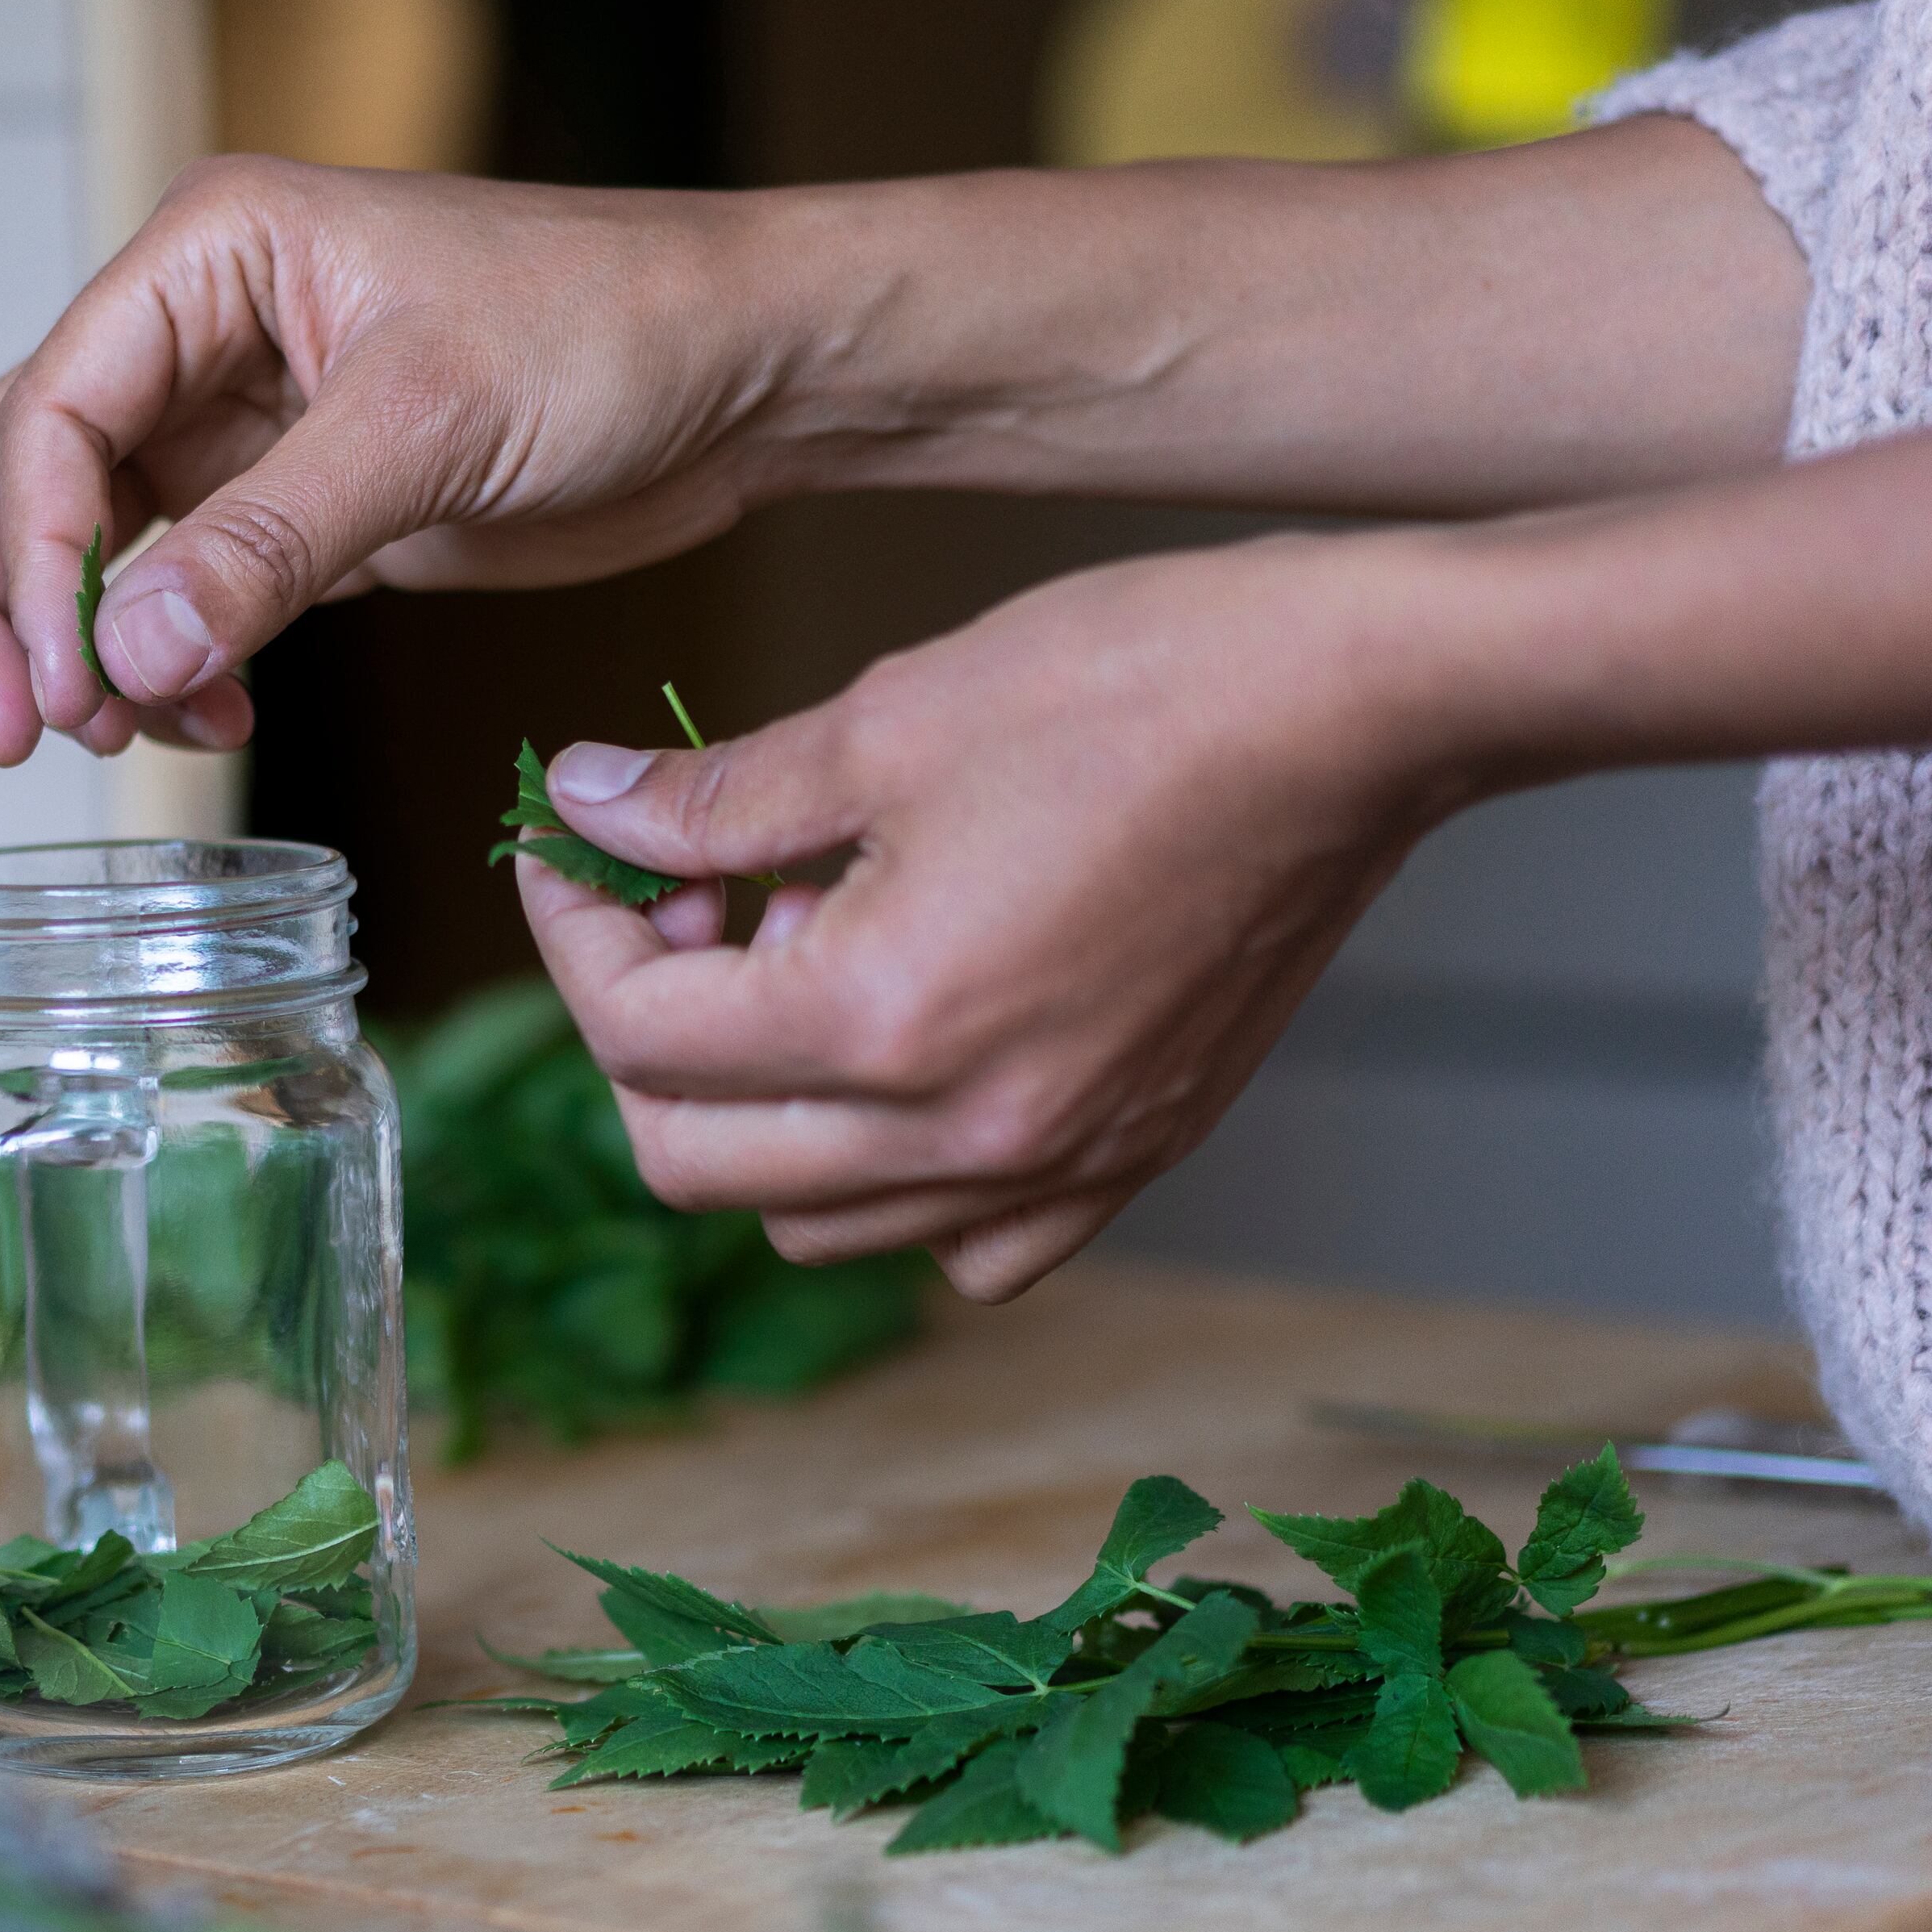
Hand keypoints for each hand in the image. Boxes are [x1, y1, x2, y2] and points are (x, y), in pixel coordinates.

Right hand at [0, 160, 800, 762]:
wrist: (743, 371)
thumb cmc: (612, 327)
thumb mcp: (434, 425)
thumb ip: (270, 541)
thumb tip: (132, 650)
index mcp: (208, 251)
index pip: (46, 409)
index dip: (32, 555)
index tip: (70, 675)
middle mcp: (197, 326)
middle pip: (13, 469)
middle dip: (1, 606)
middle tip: (17, 734)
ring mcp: (237, 421)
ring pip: (81, 544)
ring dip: (82, 650)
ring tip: (130, 736)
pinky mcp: (292, 505)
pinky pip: (176, 593)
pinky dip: (168, 667)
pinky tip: (211, 718)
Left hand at [517, 532, 1448, 1302]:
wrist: (1359, 706)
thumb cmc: (1140, 685)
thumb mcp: (885, 718)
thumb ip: (712, 799)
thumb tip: (583, 805)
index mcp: (882, 1023)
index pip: (639, 1033)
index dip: (575, 932)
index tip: (572, 852)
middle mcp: (966, 1134)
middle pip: (697, 1160)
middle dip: (641, 1033)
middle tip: (677, 905)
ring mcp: (1060, 1164)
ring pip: (817, 1222)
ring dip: (757, 1113)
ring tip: (798, 960)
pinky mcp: (1134, 1153)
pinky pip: (971, 1247)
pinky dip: (899, 1184)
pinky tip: (905, 1061)